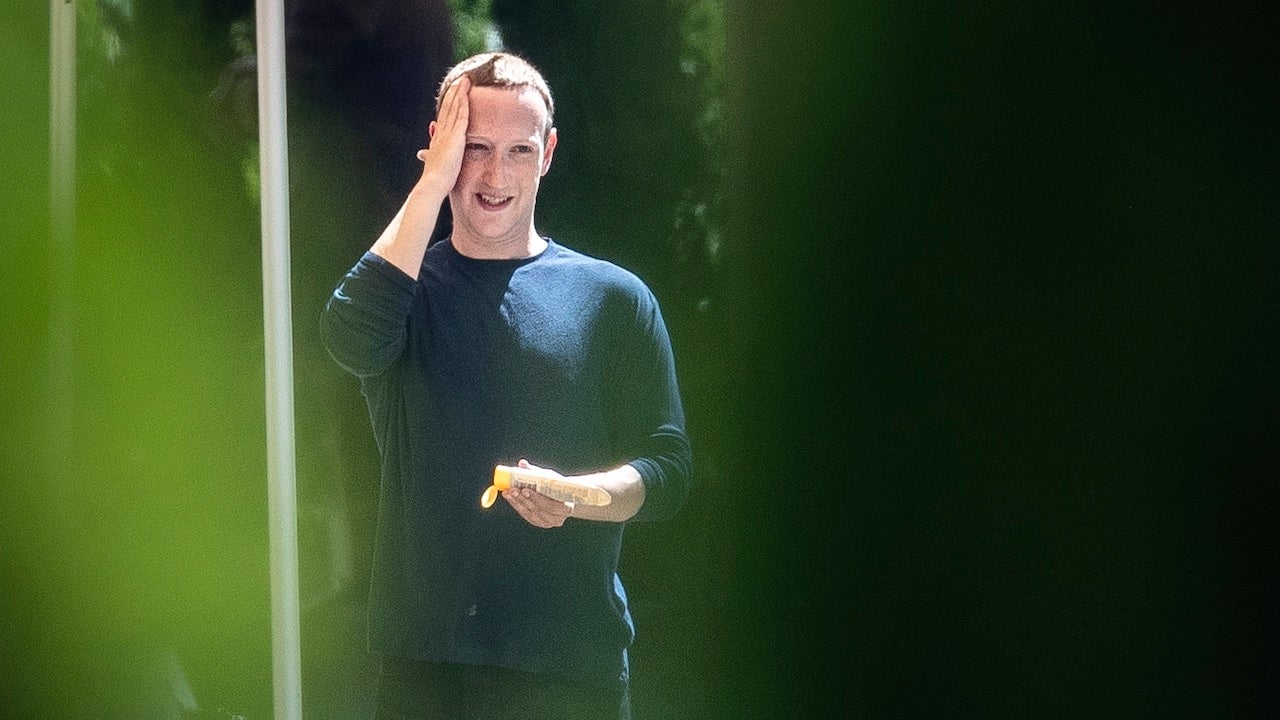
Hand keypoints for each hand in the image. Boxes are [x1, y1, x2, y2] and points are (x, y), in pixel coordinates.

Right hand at [416, 75, 470, 195]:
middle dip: (454, 93)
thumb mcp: (434, 164)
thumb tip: (422, 153)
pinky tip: (466, 93)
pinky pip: (461, 115)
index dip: (448, 104)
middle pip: (448, 107)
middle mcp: (441, 132)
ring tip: (465, 80)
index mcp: (438, 139)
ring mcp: (448, 133)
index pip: (444, 116)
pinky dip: (463, 103)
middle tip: (460, 80)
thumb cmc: (435, 179)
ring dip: (459, 92)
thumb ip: (432, 155)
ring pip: (454, 107)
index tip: (453, 94)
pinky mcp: (455, 137)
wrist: (433, 183)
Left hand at [502, 459, 573, 528]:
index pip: (550, 504)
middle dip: (523, 499)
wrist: (564, 498)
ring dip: (517, 503)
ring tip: (508, 493)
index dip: (536, 498)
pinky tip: (510, 498)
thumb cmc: (557, 486)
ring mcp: (547, 522)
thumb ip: (536, 471)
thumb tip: (522, 463)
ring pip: (530, 513)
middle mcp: (557, 518)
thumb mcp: (550, 478)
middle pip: (538, 509)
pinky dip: (517, 506)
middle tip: (512, 489)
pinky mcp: (539, 523)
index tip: (524, 489)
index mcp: (566, 508)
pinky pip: (526, 515)